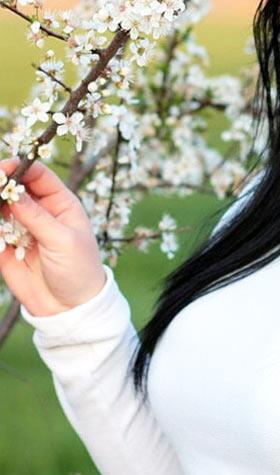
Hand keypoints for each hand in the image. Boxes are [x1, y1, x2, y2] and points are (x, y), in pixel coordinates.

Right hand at [0, 157, 106, 316]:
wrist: (70, 307)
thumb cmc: (78, 269)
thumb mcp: (62, 241)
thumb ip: (37, 217)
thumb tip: (13, 192)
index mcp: (62, 204)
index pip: (38, 176)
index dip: (20, 167)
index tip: (2, 168)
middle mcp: (40, 212)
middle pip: (15, 187)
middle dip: (1, 182)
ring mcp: (22, 228)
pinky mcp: (5, 247)